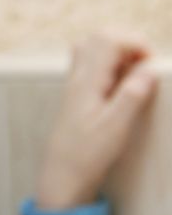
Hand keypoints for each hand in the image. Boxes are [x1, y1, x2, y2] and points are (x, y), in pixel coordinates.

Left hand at [36, 34, 158, 209]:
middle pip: (99, 38)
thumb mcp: (115, 127)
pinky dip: (109, 65)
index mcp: (86, 82)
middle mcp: (76, 79)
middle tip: (145, 66)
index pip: (107, 39)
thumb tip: (150, 69)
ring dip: (118, 53)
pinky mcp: (76, 96)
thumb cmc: (87, 155)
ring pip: (93, 49)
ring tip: (134, 74)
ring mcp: (74, 86)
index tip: (151, 62)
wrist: (61, 176)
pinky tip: (120, 86)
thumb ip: (132, 96)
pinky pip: (90, 66)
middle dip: (128, 43)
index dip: (135, 42)